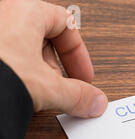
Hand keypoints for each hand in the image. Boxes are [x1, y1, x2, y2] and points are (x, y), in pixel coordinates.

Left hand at [0, 0, 106, 117]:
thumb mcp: (47, 88)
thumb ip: (77, 94)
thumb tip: (94, 102)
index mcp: (25, 9)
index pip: (66, 24)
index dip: (79, 55)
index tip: (84, 77)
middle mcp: (2, 12)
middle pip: (41, 35)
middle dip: (55, 66)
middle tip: (61, 87)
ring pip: (18, 45)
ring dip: (33, 71)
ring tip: (36, 93)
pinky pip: (1, 56)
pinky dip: (11, 72)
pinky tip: (12, 91)